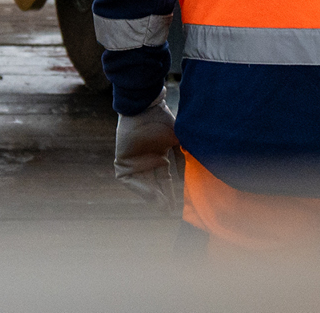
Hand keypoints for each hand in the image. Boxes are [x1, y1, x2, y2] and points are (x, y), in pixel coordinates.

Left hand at [114, 92, 181, 211]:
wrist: (145, 107)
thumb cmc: (163, 119)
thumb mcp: (178, 140)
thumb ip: (185, 156)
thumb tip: (197, 172)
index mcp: (160, 156)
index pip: (166, 179)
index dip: (173, 192)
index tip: (180, 206)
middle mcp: (147, 161)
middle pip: (155, 185)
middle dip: (164, 199)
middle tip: (172, 211)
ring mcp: (135, 163)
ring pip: (144, 186)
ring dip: (153, 196)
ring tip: (164, 205)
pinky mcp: (123, 163)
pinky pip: (129, 181)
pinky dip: (140, 189)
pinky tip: (152, 194)